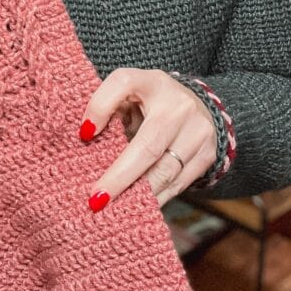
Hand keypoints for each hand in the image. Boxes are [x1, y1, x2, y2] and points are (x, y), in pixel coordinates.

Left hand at [80, 67, 216, 208]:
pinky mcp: (207, 154)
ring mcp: (197, 129)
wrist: (199, 105)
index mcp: (151, 81)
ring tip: (112, 208)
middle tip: (96, 199)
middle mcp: (178, 104)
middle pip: (148, 145)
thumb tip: (84, 139)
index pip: (123, 83)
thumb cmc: (150, 101)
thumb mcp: (130, 94)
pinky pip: (177, 184)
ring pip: (164, 171)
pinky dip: (155, 198)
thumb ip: (109, 108)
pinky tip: (136, 206)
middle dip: (120, 176)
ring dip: (136, 194)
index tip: (84, 134)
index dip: (100, 107)